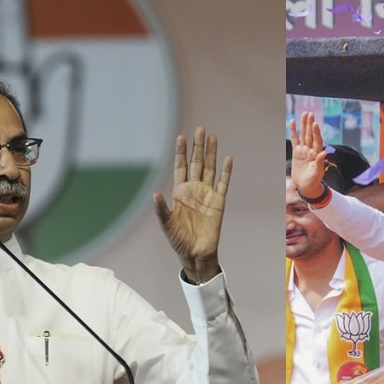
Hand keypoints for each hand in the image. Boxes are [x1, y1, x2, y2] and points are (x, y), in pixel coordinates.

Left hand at [153, 127, 229, 283]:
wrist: (196, 253)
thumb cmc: (179, 240)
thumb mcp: (167, 224)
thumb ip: (162, 209)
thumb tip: (155, 194)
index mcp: (180, 192)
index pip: (181, 167)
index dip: (181, 152)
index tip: (181, 137)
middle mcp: (194, 190)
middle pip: (196, 163)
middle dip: (197, 147)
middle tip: (200, 129)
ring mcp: (207, 194)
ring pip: (210, 168)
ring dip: (211, 153)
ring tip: (212, 137)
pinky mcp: (219, 202)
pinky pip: (223, 183)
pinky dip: (226, 171)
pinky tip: (228, 159)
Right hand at [289, 112, 328, 198]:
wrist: (307, 187)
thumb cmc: (314, 181)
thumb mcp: (318, 173)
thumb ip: (320, 162)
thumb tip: (325, 152)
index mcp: (317, 154)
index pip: (317, 141)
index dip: (316, 132)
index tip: (315, 124)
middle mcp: (311, 150)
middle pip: (310, 135)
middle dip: (310, 124)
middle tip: (309, 113)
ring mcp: (304, 150)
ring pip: (303, 135)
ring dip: (303, 125)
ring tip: (304, 114)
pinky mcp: (296, 152)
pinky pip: (295, 140)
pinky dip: (293, 131)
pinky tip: (292, 122)